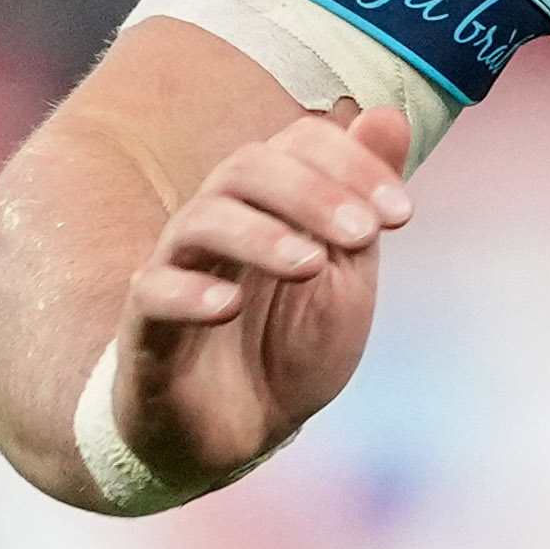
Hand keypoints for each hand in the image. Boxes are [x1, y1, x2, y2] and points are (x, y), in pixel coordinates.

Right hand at [101, 101, 413, 490]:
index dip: (352, 164)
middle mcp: (217, 223)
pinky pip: (153, 293)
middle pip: (246, 168)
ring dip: (261, 235)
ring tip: (311, 265)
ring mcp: (177, 271)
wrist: (240, 433)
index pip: (297, 144)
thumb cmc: (288, 345)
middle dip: (313, 192)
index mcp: (269, 204)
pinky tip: (228, 306)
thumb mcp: (346, 274)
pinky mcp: (146, 330)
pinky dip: (190, 293)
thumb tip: (389, 115)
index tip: (403, 215)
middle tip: (366, 234)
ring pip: (201, 220)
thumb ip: (360, 201)